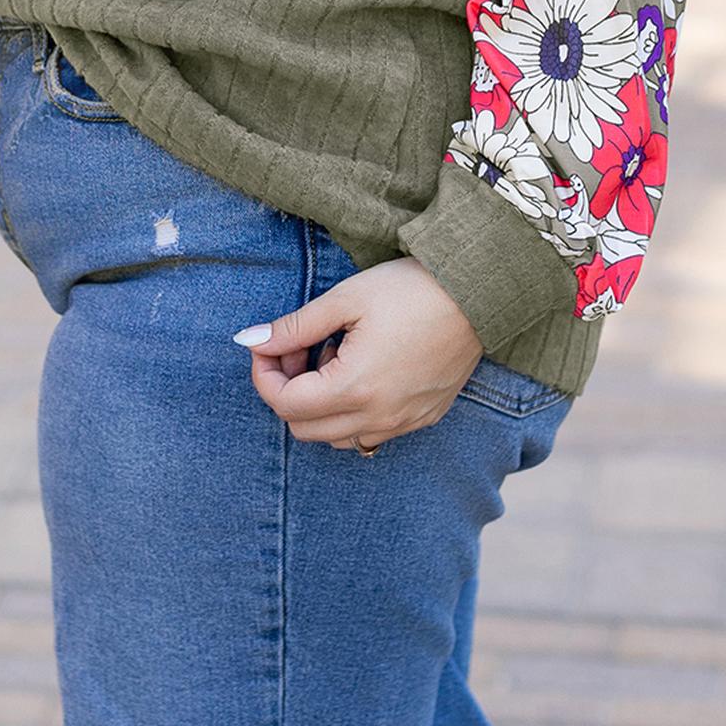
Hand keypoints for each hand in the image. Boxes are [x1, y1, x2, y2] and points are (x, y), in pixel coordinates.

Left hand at [236, 259, 484, 450]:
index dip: (264, 373)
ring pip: (337, 436)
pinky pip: (371, 432)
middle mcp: (378, 418)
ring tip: (334, 352)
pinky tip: (364, 366)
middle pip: (304, 428)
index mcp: (354, 389)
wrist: (476, 292)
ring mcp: (403, 424)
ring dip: (320, 403)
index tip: (267, 343)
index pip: (285, 404)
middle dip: (288, 389)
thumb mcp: (345, 300)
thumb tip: (249, 340)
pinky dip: (352, 409)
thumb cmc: (410, 289)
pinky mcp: (423, 418)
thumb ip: (294, 326)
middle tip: (298, 345)